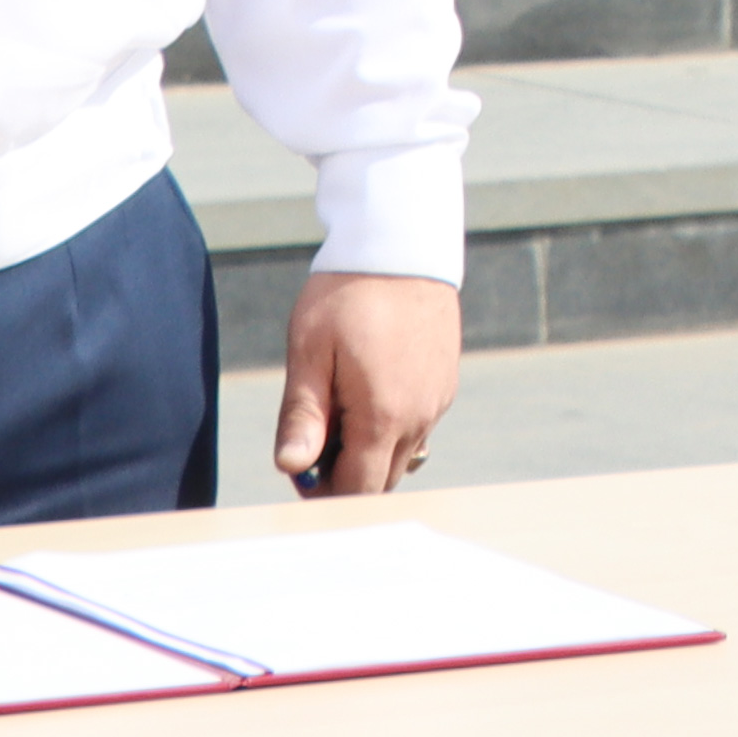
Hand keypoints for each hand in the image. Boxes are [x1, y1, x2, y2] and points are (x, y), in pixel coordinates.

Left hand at [276, 272, 459, 494]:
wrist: (402, 244)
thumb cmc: (348, 294)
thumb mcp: (310, 351)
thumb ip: (302, 415)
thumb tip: (291, 467)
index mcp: (383, 416)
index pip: (355, 490)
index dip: (322, 493)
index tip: (299, 467)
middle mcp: (419, 417)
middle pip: (381, 480)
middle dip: (345, 473)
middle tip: (313, 435)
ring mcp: (437, 401)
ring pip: (402, 455)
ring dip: (369, 450)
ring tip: (340, 405)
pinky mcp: (445, 384)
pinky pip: (418, 427)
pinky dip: (391, 426)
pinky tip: (368, 387)